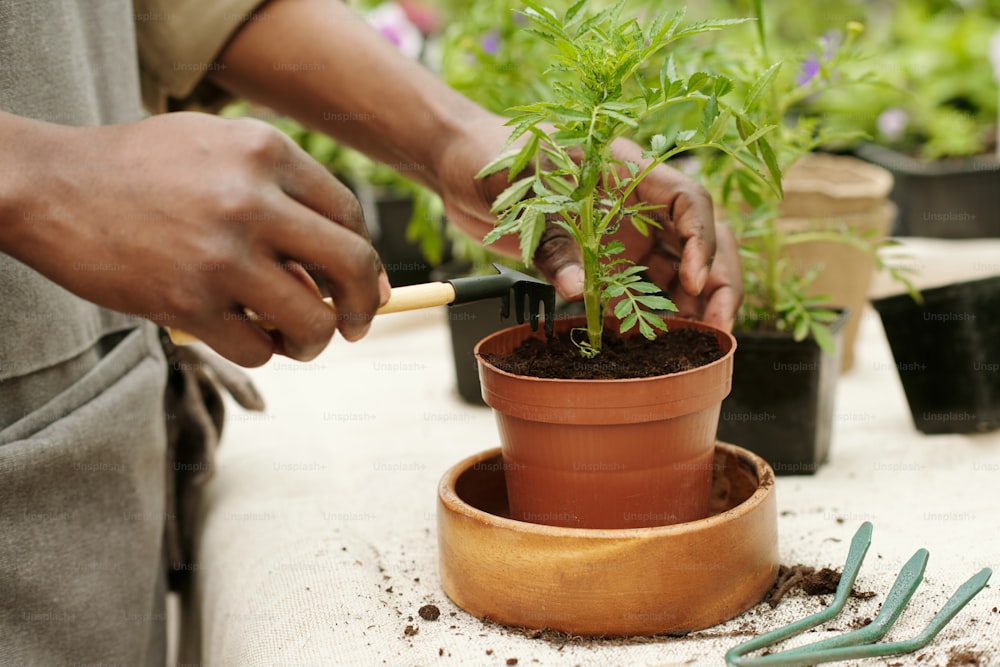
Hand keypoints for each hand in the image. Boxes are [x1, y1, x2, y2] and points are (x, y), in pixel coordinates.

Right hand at [6, 111, 388, 365]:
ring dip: (314, 342)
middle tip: (356, 326)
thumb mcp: (219, 150)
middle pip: (352, 265)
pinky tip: (245, 336)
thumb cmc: (143, 170)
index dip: (366, 261)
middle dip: (363, 306)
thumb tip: (346, 268)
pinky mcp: (187, 301)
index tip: (364, 288)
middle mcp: (252, 199)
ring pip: (311, 321)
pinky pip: (259, 349)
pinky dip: (261, 352)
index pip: (350, 216)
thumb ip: (283, 194)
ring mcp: (220, 253)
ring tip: (297, 340)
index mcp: (266, 152)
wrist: (49, 186)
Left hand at [435, 116, 741, 331]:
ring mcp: (622, 235)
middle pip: (700, 241)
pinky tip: (654, 344)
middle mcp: (636, 205)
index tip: (694, 282)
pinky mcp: (601, 262)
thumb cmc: (494, 156)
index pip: (690, 202)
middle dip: (719, 283)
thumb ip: (551, 239)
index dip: (703, 242)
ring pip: (677, 272)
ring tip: (694, 345)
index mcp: (630, 172)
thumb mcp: (523, 192)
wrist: (460, 164)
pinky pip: (636, 291)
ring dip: (691, 307)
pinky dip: (649, 316)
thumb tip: (576, 290)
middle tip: (717, 330)